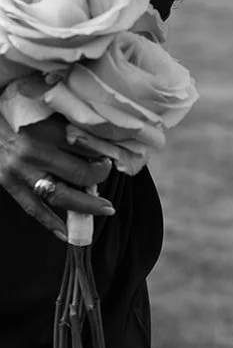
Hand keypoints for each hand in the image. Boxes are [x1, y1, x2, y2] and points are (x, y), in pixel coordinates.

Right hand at [0, 116, 115, 238]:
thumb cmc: (14, 116)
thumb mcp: (45, 114)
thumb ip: (68, 127)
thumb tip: (98, 146)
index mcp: (45, 130)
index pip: (86, 147)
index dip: (101, 153)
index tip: (108, 156)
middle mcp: (34, 152)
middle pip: (78, 173)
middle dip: (98, 178)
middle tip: (107, 176)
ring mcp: (20, 171)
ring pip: (60, 195)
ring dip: (86, 206)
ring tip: (104, 208)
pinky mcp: (8, 183)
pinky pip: (33, 207)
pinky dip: (50, 222)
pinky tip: (65, 233)